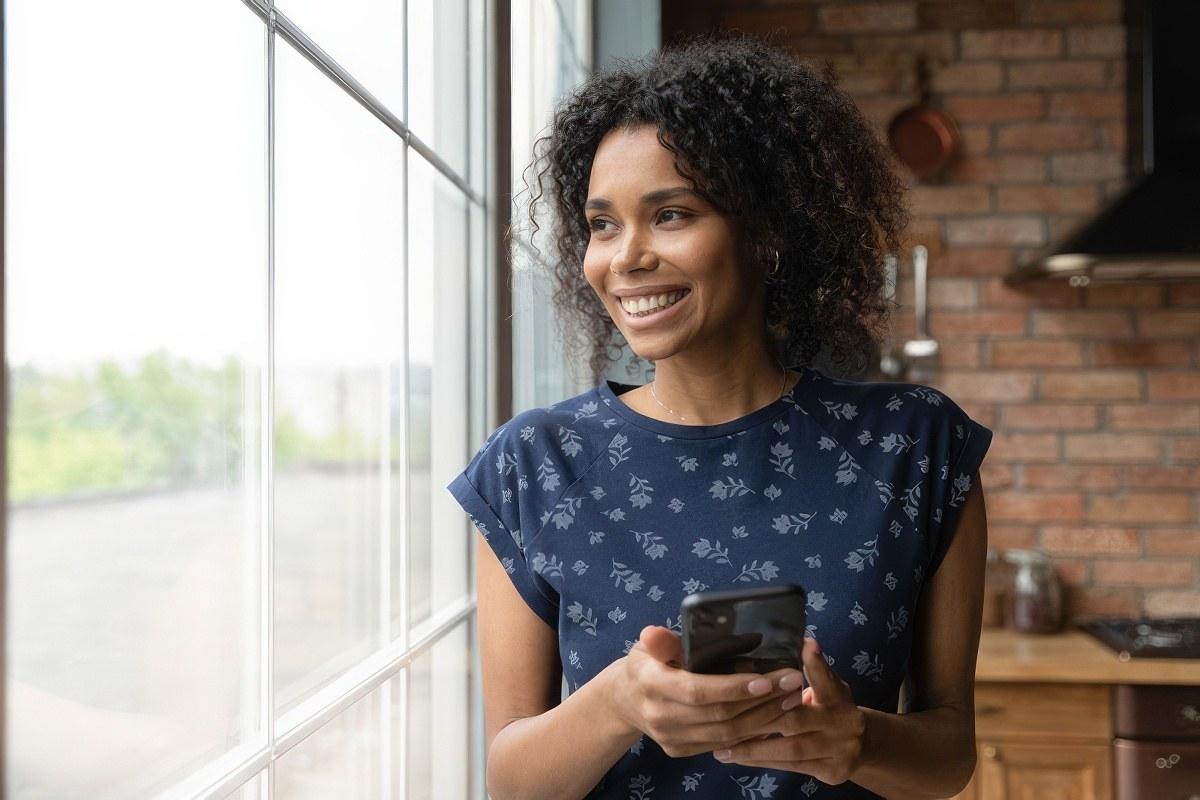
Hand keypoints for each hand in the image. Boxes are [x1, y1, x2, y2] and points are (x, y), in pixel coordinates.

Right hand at [604, 625, 806, 758]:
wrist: (625, 700)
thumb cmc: (646, 664)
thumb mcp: (648, 646)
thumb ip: (661, 642)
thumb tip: (655, 633)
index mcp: (652, 685)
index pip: (699, 691)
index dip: (734, 688)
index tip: (767, 678)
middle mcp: (661, 716)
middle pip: (720, 716)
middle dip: (762, 701)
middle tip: (793, 682)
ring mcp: (671, 738)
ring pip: (727, 734)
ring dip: (764, 718)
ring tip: (791, 698)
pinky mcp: (681, 751)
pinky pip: (724, 744)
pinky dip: (752, 732)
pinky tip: (774, 716)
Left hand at [711, 637, 866, 784]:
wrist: (861, 746)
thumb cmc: (829, 707)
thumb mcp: (826, 686)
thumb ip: (812, 670)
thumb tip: (801, 641)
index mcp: (840, 696)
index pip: (825, 678)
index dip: (814, 664)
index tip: (804, 645)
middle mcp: (844, 722)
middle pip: (795, 720)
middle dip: (758, 720)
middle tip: (725, 718)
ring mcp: (841, 749)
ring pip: (790, 749)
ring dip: (754, 748)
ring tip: (723, 748)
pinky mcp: (832, 771)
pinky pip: (791, 767)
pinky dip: (763, 762)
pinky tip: (741, 758)